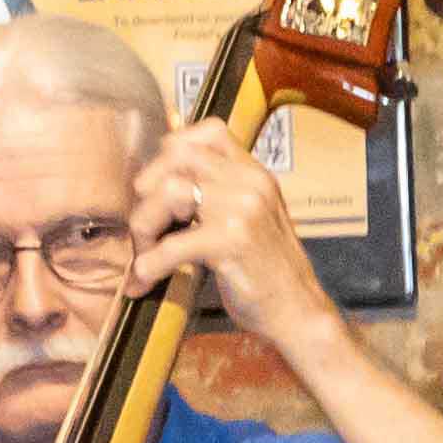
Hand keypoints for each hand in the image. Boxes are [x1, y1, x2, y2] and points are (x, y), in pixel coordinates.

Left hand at [127, 113, 344, 362]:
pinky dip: (148, 266)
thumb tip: (158, 181)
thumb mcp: (249, 219)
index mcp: (254, 174)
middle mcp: (250, 183)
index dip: (171, 151)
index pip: (208, 131)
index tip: (156, 185)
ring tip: (145, 257)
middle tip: (145, 227)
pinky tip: (144, 281)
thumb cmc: (265, 270)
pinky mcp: (232, 242)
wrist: (298, 310)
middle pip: (177, 157)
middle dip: (147, 190)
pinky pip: (170, 245)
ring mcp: (243, 209)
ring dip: (143, 228)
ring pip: (167, 194)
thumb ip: (218, 194)